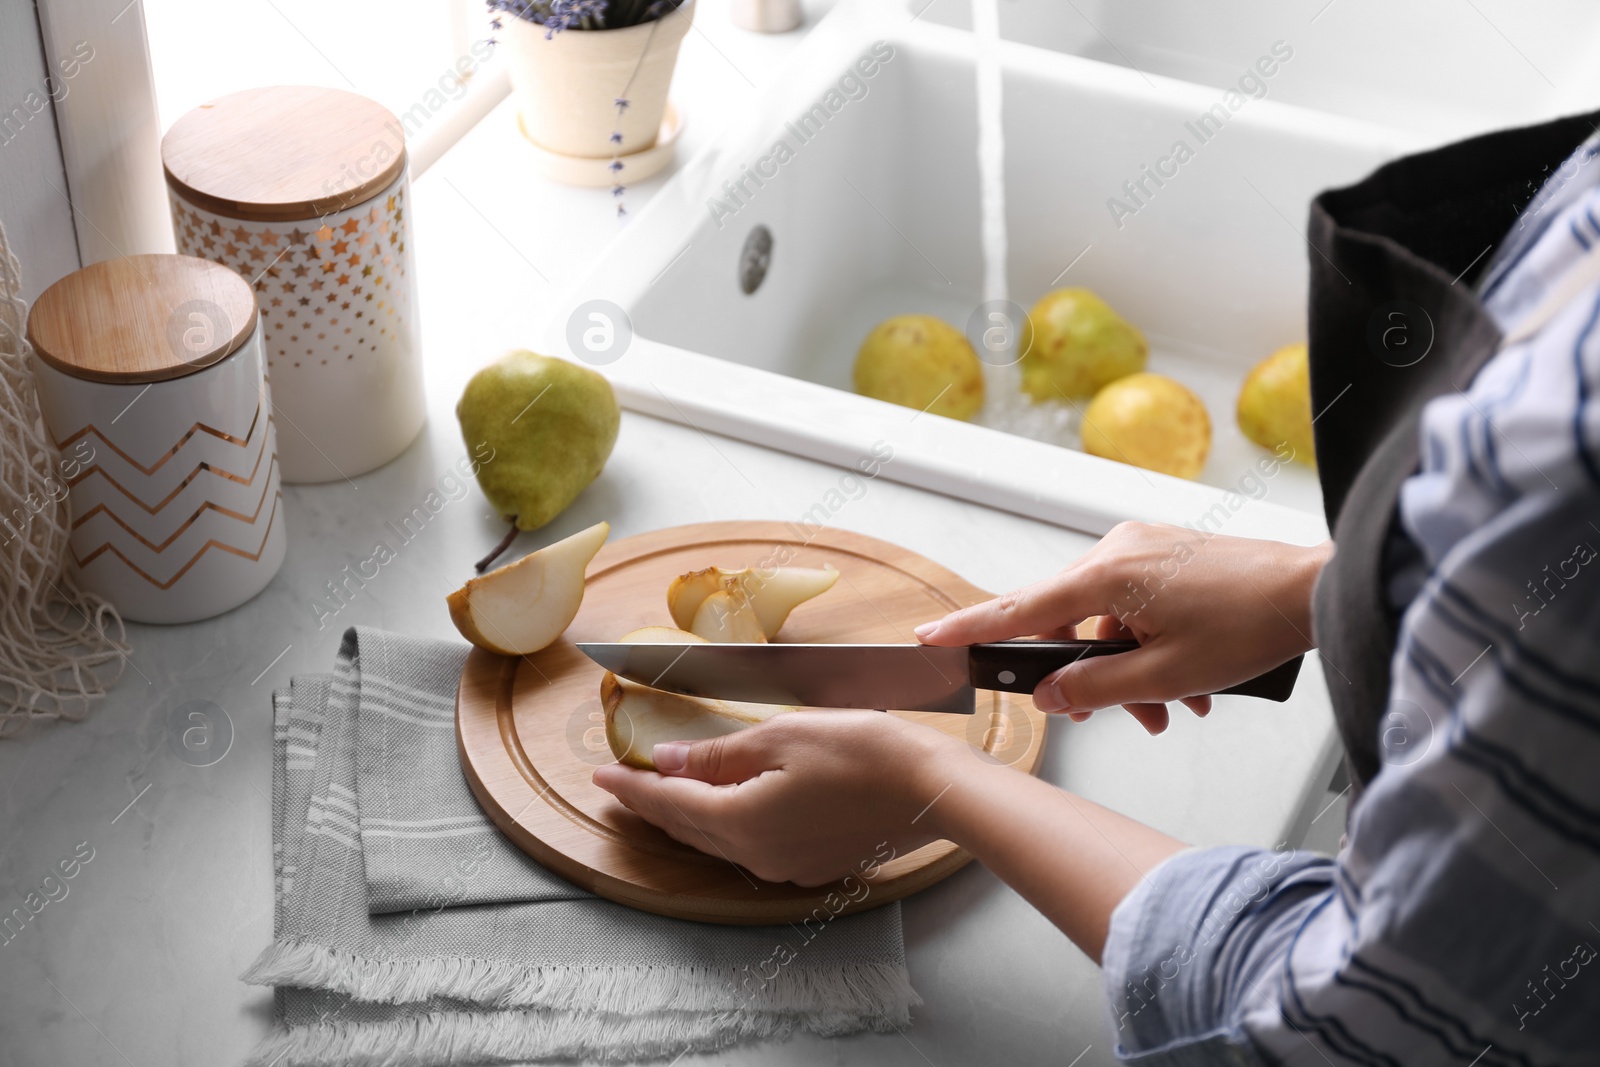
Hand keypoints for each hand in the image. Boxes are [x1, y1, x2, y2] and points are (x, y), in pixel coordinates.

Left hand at [590, 712, 960, 885]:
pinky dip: (725, 823)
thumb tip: (669, 761)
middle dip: (652, 805)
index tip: (602, 775)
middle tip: (621, 786)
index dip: (634, 788)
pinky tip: (724, 805)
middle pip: (690, 827)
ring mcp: (787, 866)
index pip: (671, 804)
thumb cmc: (862, 754)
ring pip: (719, 839)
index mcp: (743, 822)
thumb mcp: (782, 737)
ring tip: (662, 794)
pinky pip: (751, 844)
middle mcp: (758, 855)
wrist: (930, 790)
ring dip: (688, 815)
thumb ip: (719, 754)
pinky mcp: (813, 864)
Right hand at [915, 522, 1330, 733]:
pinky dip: (1146, 645)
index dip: (970, 628)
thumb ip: (1095, 687)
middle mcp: (1116, 551)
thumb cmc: (1250, 624)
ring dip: (1125, 668)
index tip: (929, 636)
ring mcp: (1142, 549)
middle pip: (1065, 619)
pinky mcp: (1165, 555)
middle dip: (1084, 673)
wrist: (1311, 590)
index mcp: (1105, 574)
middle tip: (1099, 711)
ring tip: (1168, 707)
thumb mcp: (1165, 675)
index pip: (1018, 608)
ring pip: (1105, 619)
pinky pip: (1132, 605)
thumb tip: (1048, 694)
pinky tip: (1183, 683)